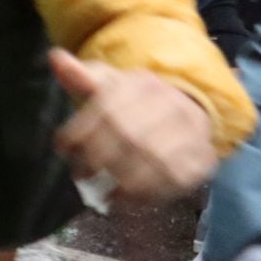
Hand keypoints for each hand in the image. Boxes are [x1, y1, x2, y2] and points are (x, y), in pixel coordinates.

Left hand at [50, 49, 215, 201]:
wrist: (186, 110)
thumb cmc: (134, 102)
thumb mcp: (107, 84)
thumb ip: (81, 77)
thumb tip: (56, 58)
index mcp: (142, 83)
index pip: (107, 107)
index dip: (81, 130)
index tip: (63, 147)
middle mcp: (171, 104)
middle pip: (130, 135)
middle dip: (100, 159)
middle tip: (81, 175)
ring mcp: (193, 131)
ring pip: (155, 160)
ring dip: (124, 182)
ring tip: (103, 195)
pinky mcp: (205, 159)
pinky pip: (177, 180)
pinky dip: (149, 195)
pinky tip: (128, 201)